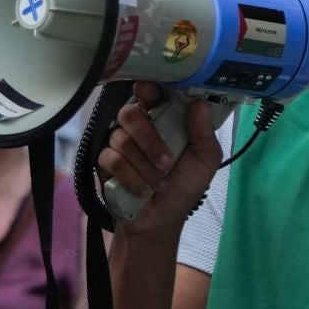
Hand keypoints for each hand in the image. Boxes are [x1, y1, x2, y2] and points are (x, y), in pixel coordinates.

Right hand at [95, 82, 223, 235]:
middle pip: (129, 113)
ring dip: (145, 166)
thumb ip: (204, 133)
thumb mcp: (205, 159)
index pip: (150, 93)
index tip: (148, 93)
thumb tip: (200, 103)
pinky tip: (144, 190)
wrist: (163, 219)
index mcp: (163, 118)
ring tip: (160, 183)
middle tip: (167, 162)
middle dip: (148, 139)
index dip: (147, 89)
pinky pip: (111, 160)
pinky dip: (132, 178)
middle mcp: (139, 127)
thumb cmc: (185, 185)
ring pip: (120, 139)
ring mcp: (119, 144)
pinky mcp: (104, 163)